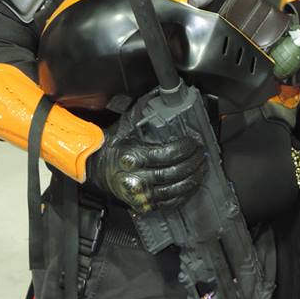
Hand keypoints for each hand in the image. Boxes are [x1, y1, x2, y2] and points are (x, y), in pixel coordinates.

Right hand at [87, 94, 205, 212]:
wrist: (98, 169)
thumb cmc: (116, 145)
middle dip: (193, 163)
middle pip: (173, 173)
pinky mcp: (144, 205)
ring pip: (174, 190)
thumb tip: (161, 93)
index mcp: (132, 156)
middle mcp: (136, 177)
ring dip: (193, 178)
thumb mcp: (127, 126)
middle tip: (201, 154)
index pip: (166, 154)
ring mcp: (140, 194)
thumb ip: (144, 111)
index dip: (184, 149)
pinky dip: (185, 194)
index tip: (193, 142)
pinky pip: (169, 203)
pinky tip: (193, 184)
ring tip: (201, 168)